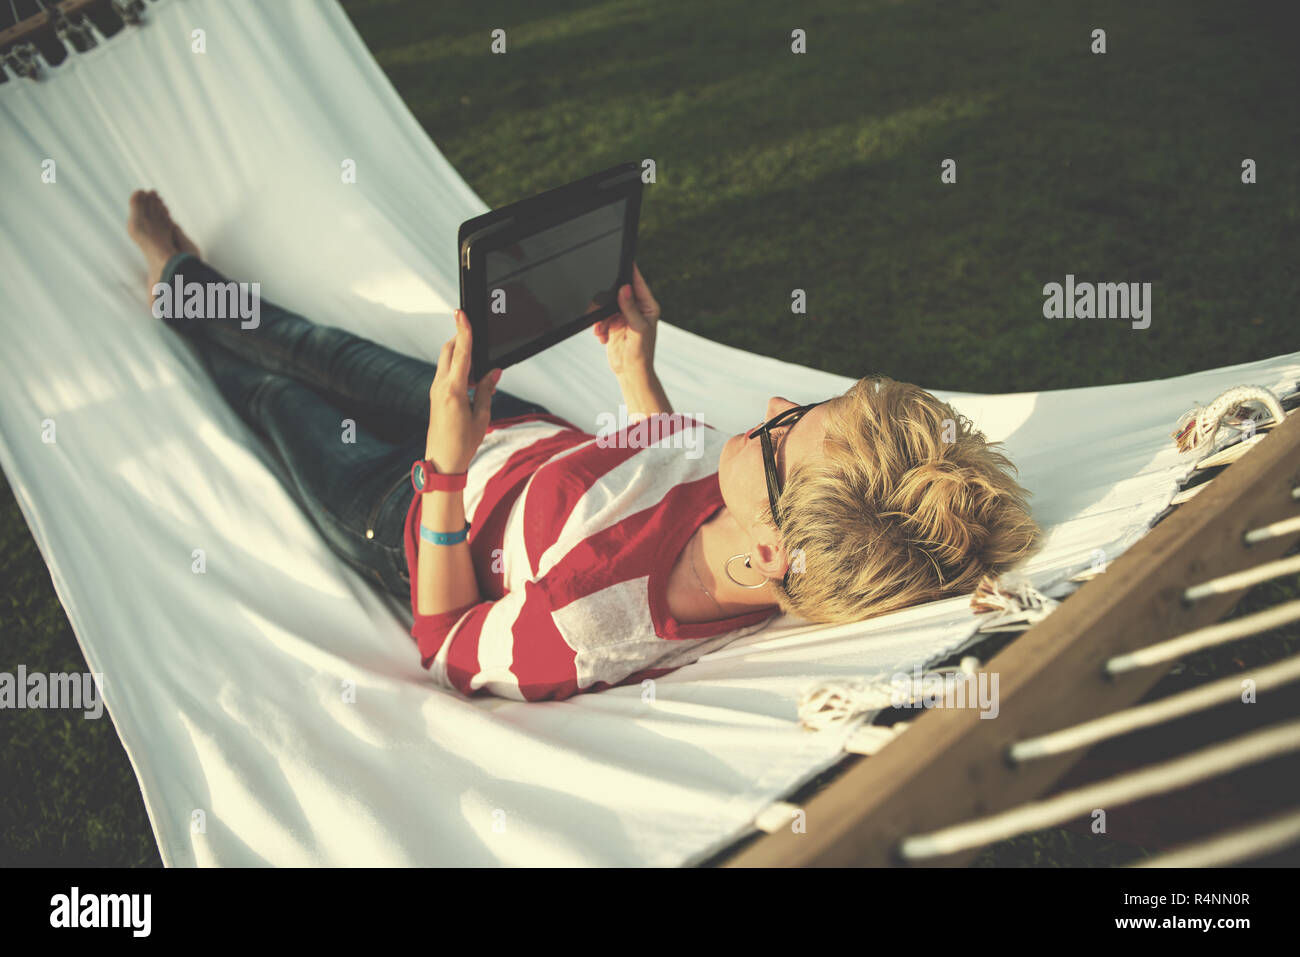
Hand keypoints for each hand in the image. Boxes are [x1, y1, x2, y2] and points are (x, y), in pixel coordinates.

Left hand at [426, 309, 499, 473]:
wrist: (442, 462)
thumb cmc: (463, 443)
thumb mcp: (482, 416)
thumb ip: (486, 390)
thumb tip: (494, 371)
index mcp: (453, 390)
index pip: (460, 353)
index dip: (463, 331)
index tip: (461, 313)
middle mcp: (440, 387)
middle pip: (448, 351)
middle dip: (461, 339)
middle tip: (477, 336)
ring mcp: (435, 390)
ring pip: (446, 361)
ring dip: (461, 356)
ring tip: (481, 371)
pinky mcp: (435, 396)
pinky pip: (446, 374)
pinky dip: (458, 369)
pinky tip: (472, 381)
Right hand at [593, 262, 659, 379]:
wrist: (630, 372)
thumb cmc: (641, 353)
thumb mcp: (637, 328)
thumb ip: (630, 308)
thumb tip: (625, 288)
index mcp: (648, 306)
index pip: (638, 283)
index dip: (631, 271)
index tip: (624, 259)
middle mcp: (636, 308)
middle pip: (619, 291)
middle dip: (608, 300)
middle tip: (603, 307)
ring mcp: (623, 315)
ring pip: (606, 305)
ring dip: (601, 318)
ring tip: (602, 330)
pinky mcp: (613, 323)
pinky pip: (601, 317)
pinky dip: (599, 326)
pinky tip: (602, 336)